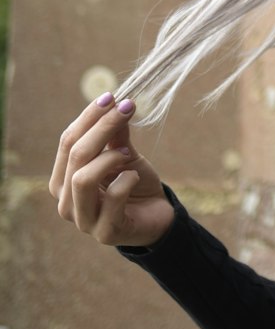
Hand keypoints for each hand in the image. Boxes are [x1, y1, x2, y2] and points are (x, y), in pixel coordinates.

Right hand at [50, 93, 174, 247]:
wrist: (157, 216)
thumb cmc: (133, 183)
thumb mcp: (124, 154)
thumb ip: (115, 134)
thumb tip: (115, 101)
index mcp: (63, 180)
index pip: (67, 142)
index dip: (88, 117)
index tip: (111, 96)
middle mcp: (66, 202)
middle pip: (76, 156)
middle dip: (102, 127)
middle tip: (127, 107)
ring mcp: (83, 220)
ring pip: (83, 179)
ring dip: (109, 158)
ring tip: (128, 152)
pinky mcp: (105, 232)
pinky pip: (112, 198)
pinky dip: (126, 180)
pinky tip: (134, 177)